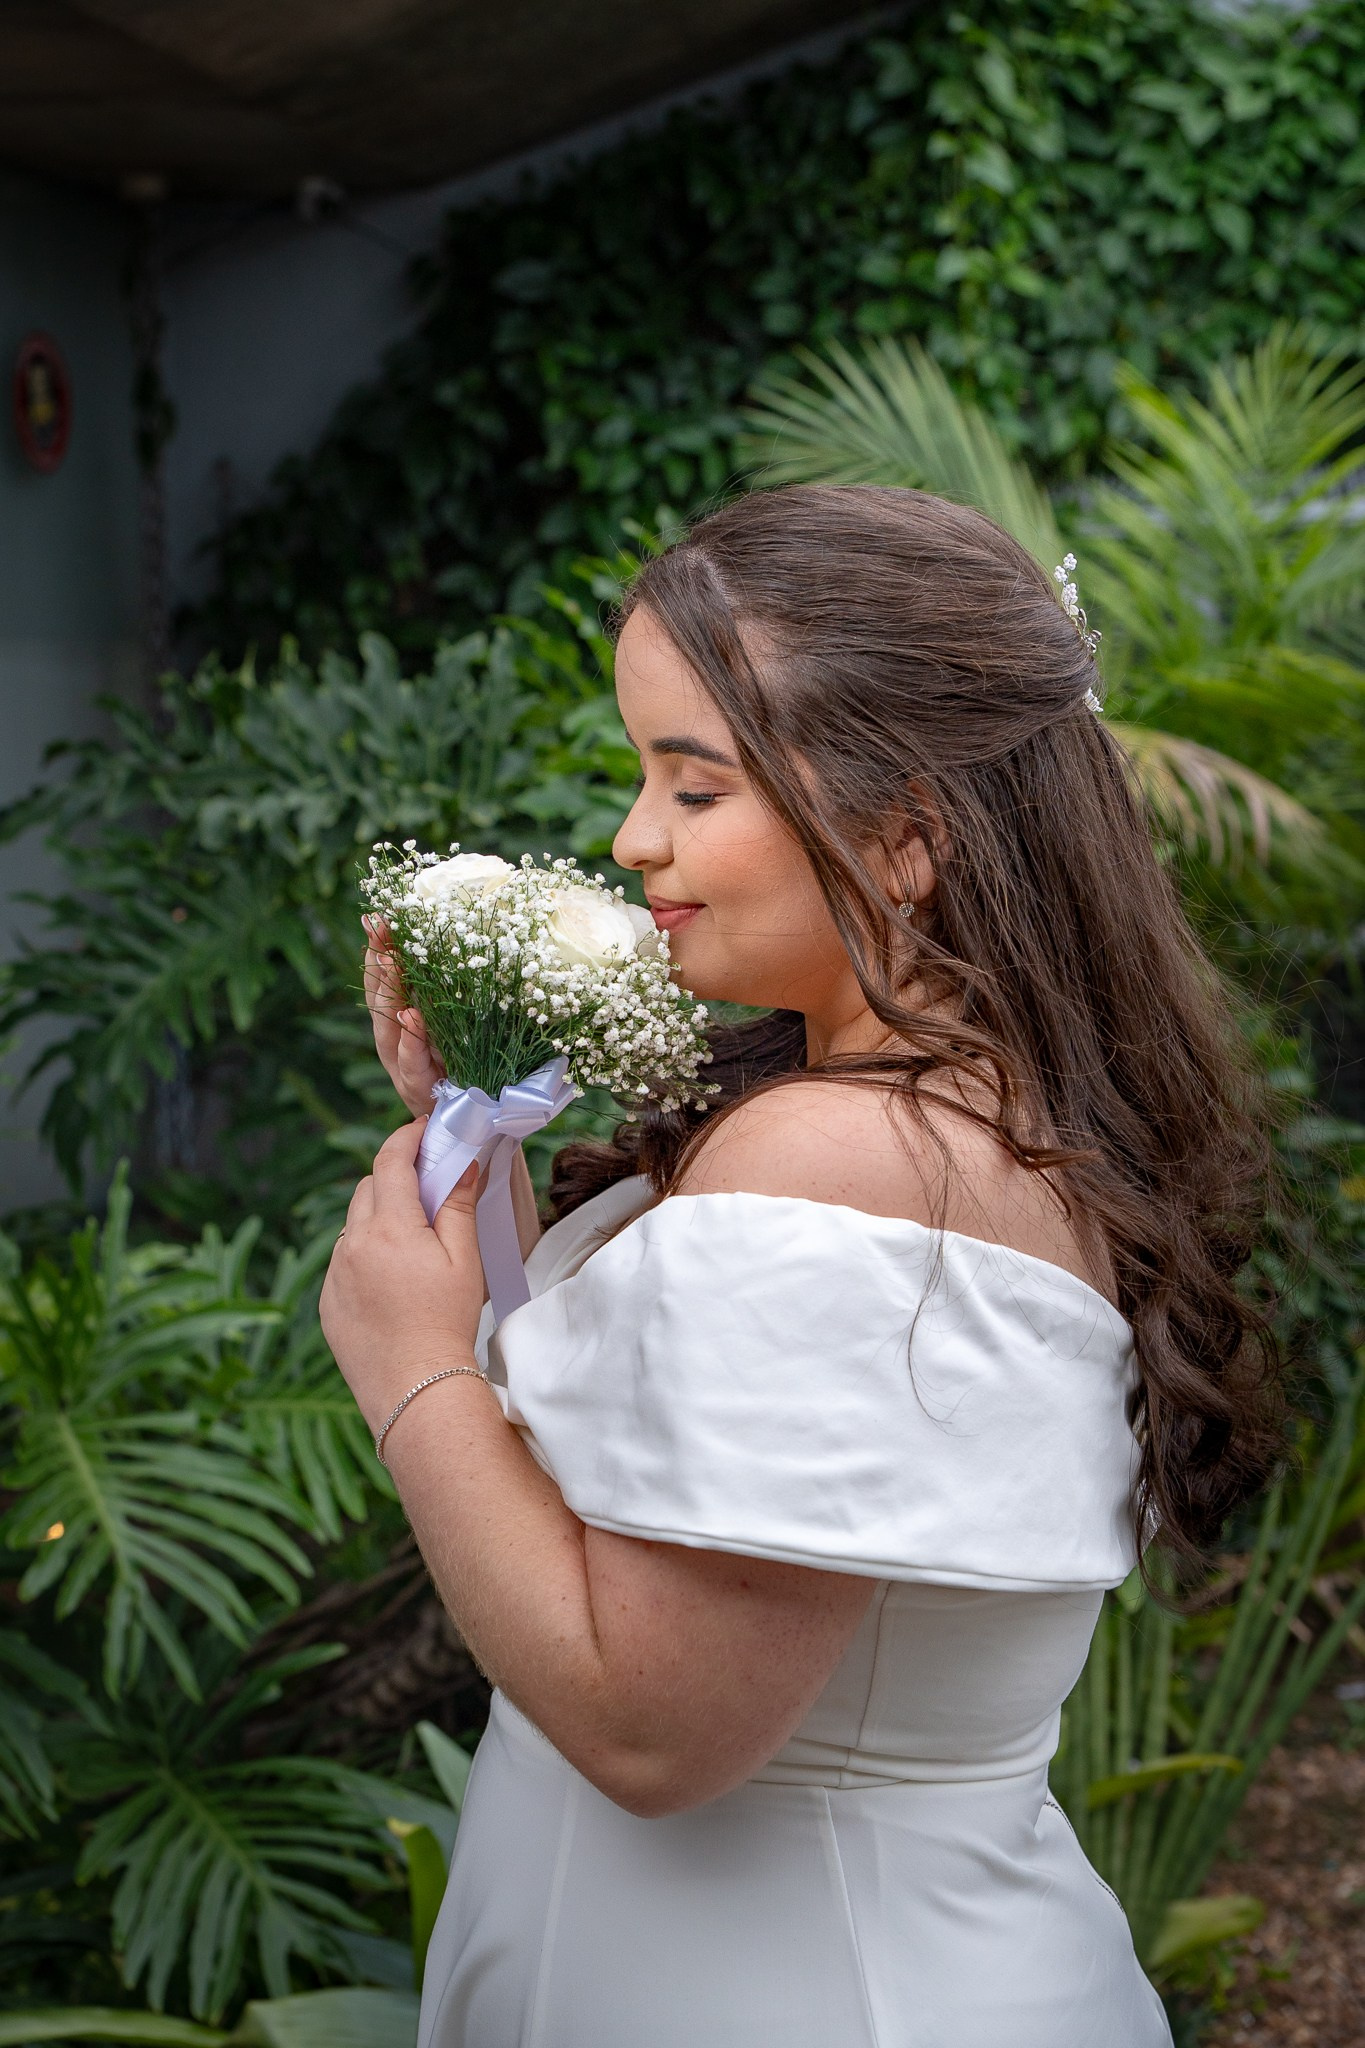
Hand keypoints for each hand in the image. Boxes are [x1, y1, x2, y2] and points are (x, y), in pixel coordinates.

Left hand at [320, 1120, 488, 1433]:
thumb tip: (462, 1163)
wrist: (416, 1388)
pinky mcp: (327, 1302)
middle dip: (394, 1180)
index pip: (390, 1161)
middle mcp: (352, 1244)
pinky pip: (343, 1262)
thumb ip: (458, 1205)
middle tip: (427, 1192)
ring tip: (412, 1248)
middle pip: (368, 1188)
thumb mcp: (463, 1260)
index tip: (422, 1132)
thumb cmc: (446, 1323)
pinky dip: (364, 1256)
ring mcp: (334, 1274)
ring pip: (354, 1226)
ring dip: (378, 1220)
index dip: (406, 1138)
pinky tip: (392, 1283)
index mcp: (389, 1227)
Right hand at [363, 915, 445, 1116]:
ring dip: (388, 993)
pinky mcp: (419, 1089)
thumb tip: (456, 944)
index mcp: (400, 1021)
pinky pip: (412, 1062)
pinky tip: (410, 1018)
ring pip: (388, 1026)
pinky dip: (411, 1040)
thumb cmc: (463, 1067)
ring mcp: (402, 1065)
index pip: (384, 979)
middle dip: (378, 961)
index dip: (378, 949)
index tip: (376, 915)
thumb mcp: (455, 1026)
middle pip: (379, 997)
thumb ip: (445, 995)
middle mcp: (394, 1041)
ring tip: (389, 962)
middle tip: (380, 927)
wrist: (472, 1121)